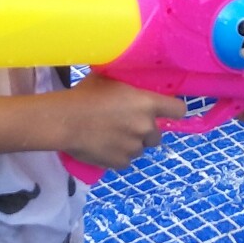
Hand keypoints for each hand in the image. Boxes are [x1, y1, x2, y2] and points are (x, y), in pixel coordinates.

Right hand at [56, 75, 184, 169]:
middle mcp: (146, 127)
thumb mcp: (109, 80)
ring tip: (111, 135)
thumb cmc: (84, 95)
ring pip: (140, 148)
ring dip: (131, 143)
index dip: (173, 111)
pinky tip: (103, 146)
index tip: (166, 111)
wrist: (64, 122)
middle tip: (128, 124)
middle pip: (158, 134)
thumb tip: (135, 83)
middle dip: (146, 131)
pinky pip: (125, 159)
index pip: (179, 110)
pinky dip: (118, 155)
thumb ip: (128, 85)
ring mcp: (134, 147)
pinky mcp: (121, 163)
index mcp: (147, 104)